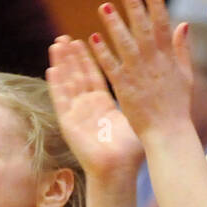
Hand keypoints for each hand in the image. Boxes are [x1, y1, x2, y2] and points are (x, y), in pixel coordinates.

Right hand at [46, 35, 143, 180]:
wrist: (118, 169)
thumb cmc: (130, 150)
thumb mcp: (135, 116)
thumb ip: (139, 95)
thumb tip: (155, 80)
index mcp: (102, 106)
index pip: (93, 76)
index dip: (87, 59)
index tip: (82, 40)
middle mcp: (87, 108)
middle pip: (76, 76)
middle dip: (70, 57)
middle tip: (65, 37)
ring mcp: (76, 114)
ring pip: (66, 84)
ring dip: (61, 64)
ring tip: (57, 44)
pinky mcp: (68, 123)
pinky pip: (61, 100)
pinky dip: (56, 85)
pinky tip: (52, 68)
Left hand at [86, 0, 191, 142]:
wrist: (168, 131)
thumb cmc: (177, 105)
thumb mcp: (185, 74)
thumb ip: (182, 48)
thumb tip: (183, 24)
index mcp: (168, 57)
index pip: (162, 24)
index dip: (155, 4)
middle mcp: (153, 62)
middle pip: (142, 29)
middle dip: (134, 7)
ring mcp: (138, 74)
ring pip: (124, 44)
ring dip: (114, 24)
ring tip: (103, 6)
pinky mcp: (124, 87)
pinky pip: (110, 66)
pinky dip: (102, 52)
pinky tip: (92, 38)